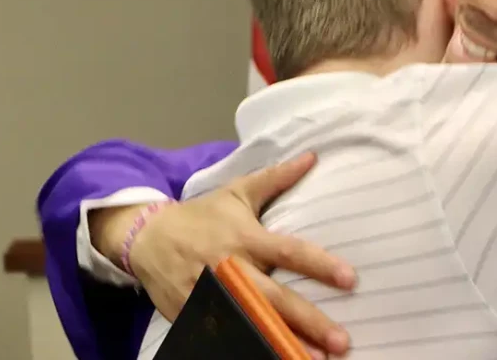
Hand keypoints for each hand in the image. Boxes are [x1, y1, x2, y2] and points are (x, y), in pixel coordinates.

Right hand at [128, 153, 355, 356]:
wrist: (147, 237)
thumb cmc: (201, 215)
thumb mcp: (236, 192)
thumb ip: (276, 178)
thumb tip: (312, 157)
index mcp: (245, 238)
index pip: (288, 252)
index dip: (319, 265)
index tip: (349, 278)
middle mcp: (231, 267)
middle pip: (275, 298)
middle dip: (308, 321)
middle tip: (341, 341)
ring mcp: (211, 295)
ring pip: (251, 323)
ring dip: (281, 342)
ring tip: (312, 359)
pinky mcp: (192, 314)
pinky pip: (223, 334)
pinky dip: (244, 346)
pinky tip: (270, 355)